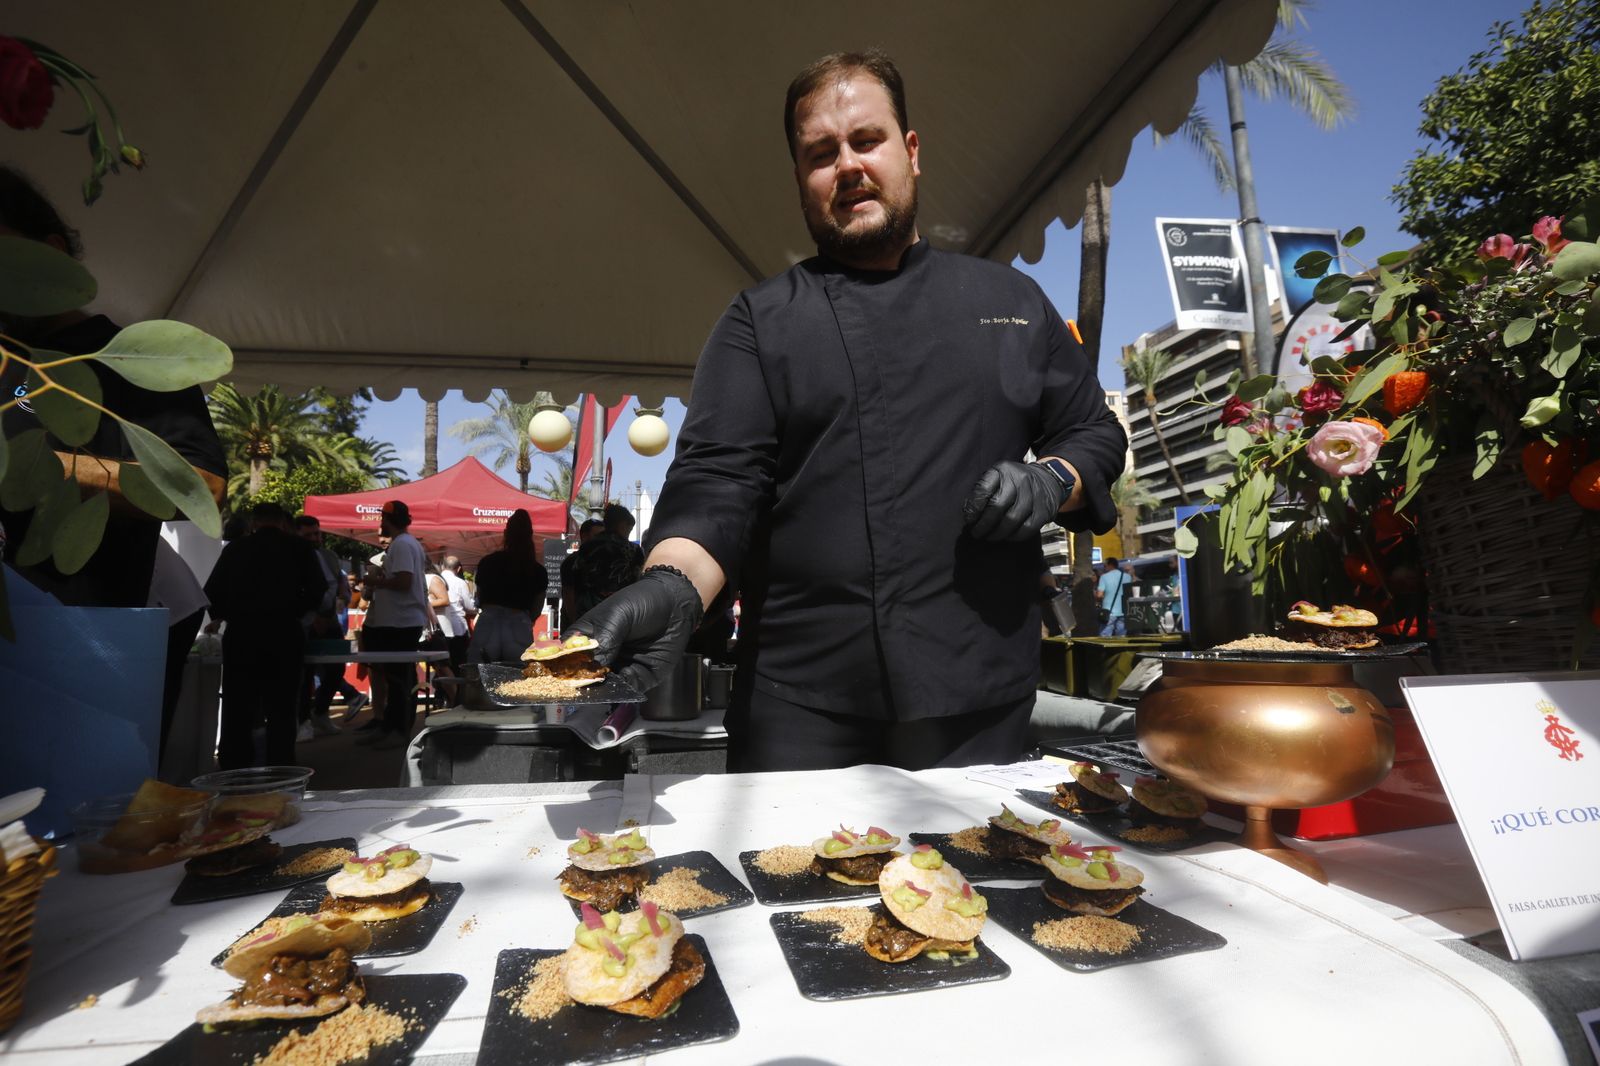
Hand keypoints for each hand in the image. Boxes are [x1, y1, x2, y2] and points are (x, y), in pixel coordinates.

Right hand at [567, 567, 703, 691]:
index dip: (564, 666)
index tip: (564, 674)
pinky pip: (629, 689)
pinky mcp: (640, 677)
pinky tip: (624, 683)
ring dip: (604, 688)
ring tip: (605, 683)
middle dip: (584, 682)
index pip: (568, 656)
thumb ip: (606, 638)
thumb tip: (595, 664)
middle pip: (585, 676)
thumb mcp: (619, 614)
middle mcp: (601, 656)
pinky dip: (625, 690)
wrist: (676, 603)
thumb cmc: (642, 601)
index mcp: (587, 638)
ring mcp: (619, 667)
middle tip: (586, 682)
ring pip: (605, 686)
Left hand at [962, 460, 1068, 540]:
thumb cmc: (1014, 482)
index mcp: (1003, 470)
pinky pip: (1026, 529)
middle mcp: (1020, 479)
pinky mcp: (1044, 510)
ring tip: (989, 537)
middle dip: (983, 524)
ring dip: (997, 533)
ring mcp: (1034, 495)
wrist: (1047, 479)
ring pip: (1012, 520)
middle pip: (997, 507)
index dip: (973, 508)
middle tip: (977, 533)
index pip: (983, 489)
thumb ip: (983, 491)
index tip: (969, 520)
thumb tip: (969, 514)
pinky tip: (1006, 536)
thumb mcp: (997, 477)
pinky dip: (1013, 536)